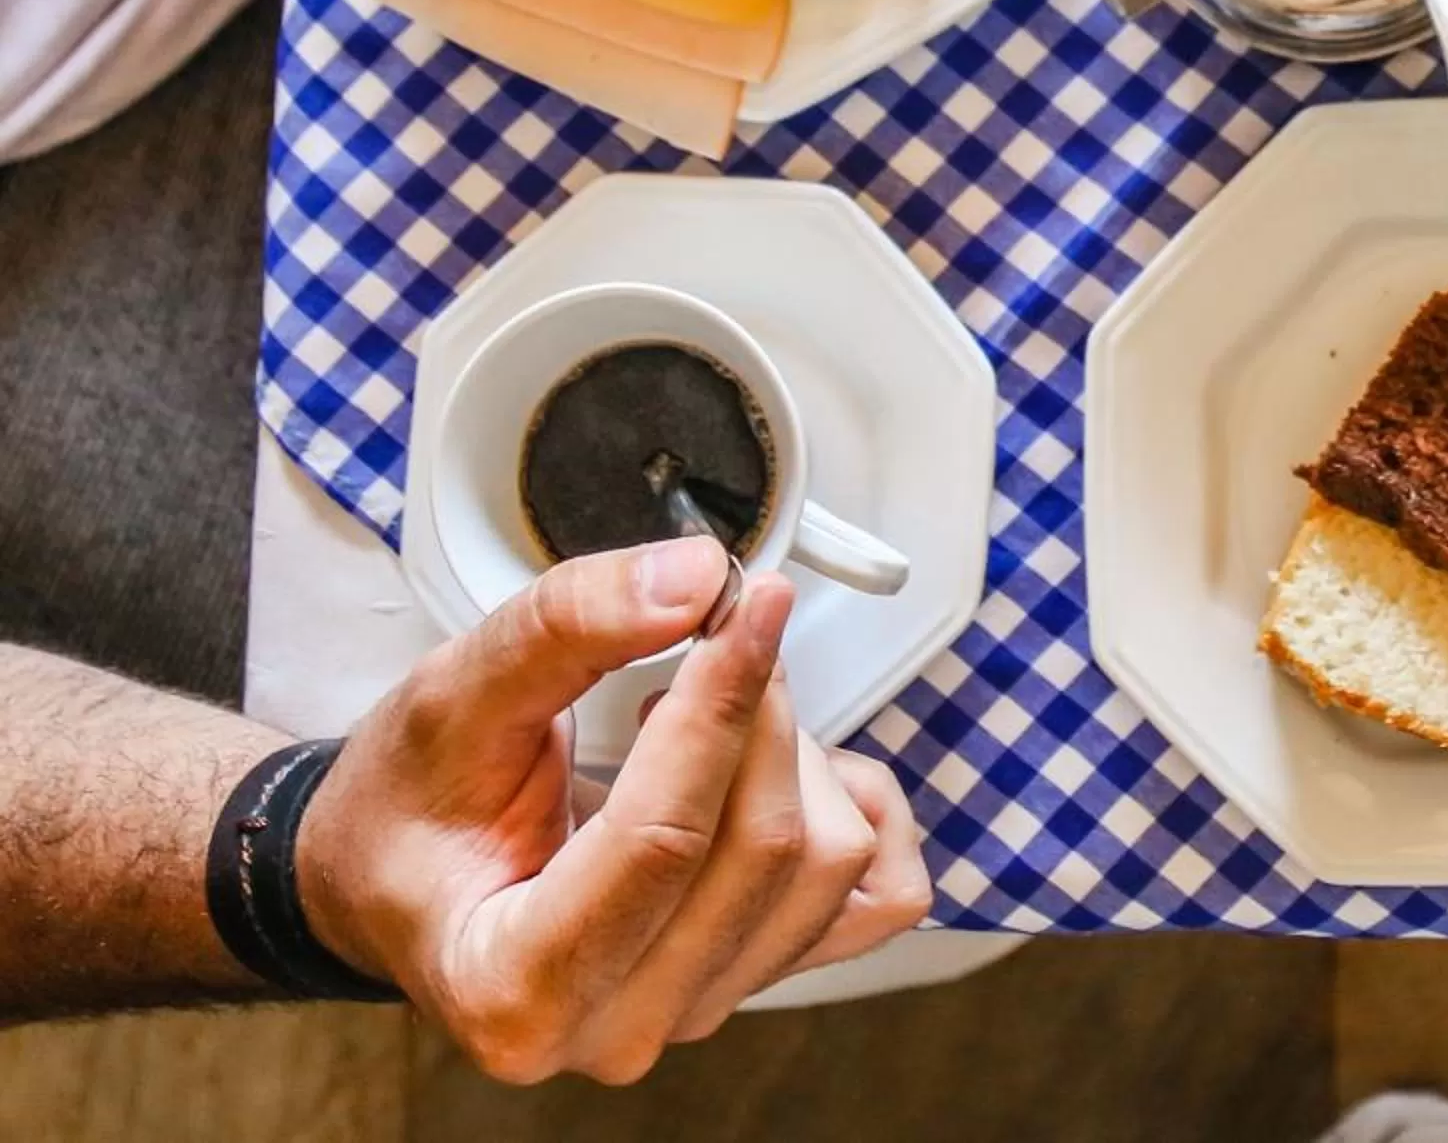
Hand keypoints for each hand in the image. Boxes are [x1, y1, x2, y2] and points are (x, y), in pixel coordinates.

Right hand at [298, 542, 930, 1083]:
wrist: (408, 870)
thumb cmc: (416, 803)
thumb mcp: (453, 692)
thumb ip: (565, 625)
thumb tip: (698, 578)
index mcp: (511, 987)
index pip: (664, 840)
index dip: (721, 705)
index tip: (749, 600)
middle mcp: (611, 1027)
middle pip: (763, 850)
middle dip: (757, 711)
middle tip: (718, 635)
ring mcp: (694, 1011)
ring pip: (829, 866)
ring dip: (796, 751)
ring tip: (712, 712)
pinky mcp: (757, 977)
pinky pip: (880, 894)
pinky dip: (860, 810)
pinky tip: (785, 770)